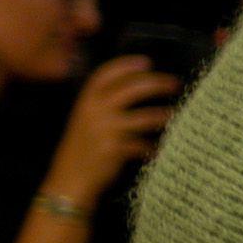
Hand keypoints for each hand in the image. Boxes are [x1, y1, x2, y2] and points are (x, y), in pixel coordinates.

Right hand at [49, 56, 180, 203]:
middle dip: (156, 83)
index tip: (147, 62)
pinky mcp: (115, 149)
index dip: (127, 65)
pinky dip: (151, 147)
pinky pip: (142, 144)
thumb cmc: (81, 148)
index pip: (106, 74)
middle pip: (132, 88)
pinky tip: (156, 149)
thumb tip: (136, 88)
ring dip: (163, 115)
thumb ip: (103, 104)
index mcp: (85, 100)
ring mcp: (106, 130)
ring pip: (144, 117)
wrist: (69, 180)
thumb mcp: (85, 120)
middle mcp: (95, 111)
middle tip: (174, 83)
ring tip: (173, 115)